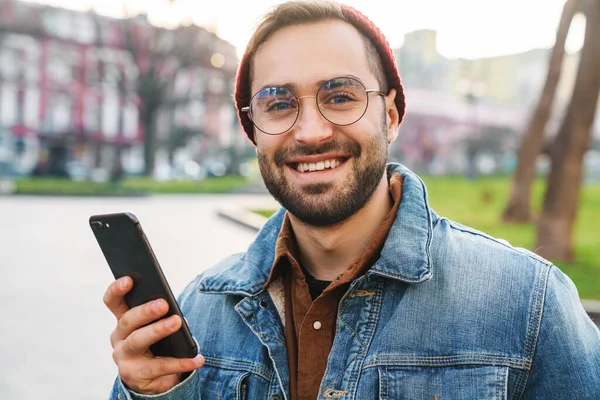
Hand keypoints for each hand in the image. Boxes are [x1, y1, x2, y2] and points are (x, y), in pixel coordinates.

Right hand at [103, 276, 204, 393]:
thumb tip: (176, 314)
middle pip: (127, 320)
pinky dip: (181, 362)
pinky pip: (159, 366)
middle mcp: (119, 337)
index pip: (113, 302)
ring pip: (137, 340)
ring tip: (177, 322)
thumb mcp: (156, 327)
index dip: (117, 289)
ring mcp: (123, 357)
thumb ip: (161, 317)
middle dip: (145, 311)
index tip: (129, 279)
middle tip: (163, 303)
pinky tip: (198, 359)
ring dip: (158, 330)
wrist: (150, 380)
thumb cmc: (156, 346)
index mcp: (123, 321)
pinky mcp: (133, 375)